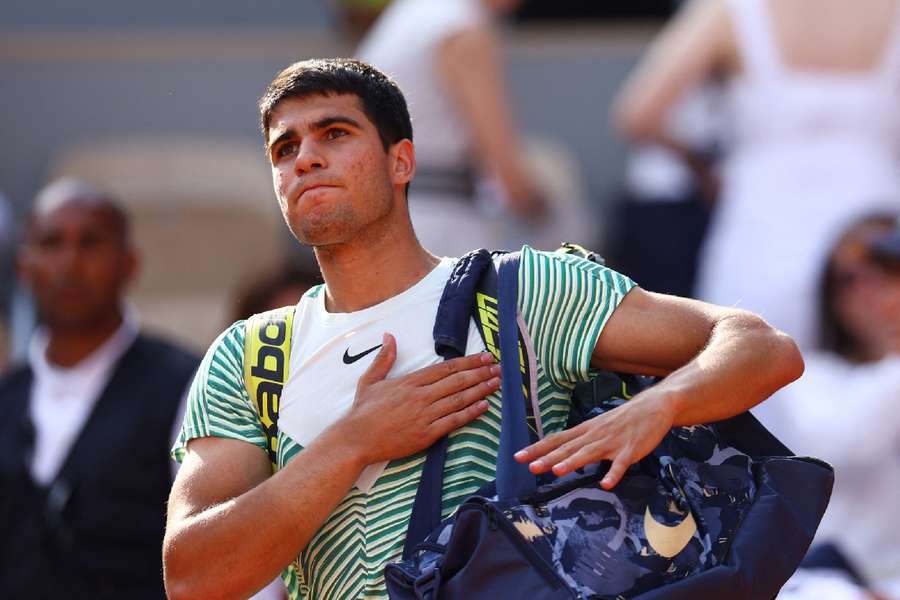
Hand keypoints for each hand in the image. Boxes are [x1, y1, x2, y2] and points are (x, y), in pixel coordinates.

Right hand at [338, 333, 499, 465]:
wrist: (356, 439)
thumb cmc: (362, 411)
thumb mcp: (370, 380)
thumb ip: (384, 358)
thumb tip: (389, 336)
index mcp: (410, 381)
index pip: (445, 368)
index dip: (467, 362)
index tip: (484, 356)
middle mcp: (420, 396)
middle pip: (457, 381)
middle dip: (480, 373)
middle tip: (499, 367)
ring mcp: (425, 415)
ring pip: (459, 399)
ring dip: (481, 390)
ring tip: (497, 383)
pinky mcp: (427, 434)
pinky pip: (454, 421)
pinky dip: (471, 413)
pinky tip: (485, 406)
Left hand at [514, 390, 675, 488]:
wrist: (653, 407)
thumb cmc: (624, 419)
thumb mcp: (598, 426)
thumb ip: (582, 441)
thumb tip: (562, 453)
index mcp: (586, 430)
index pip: (556, 439)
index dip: (537, 448)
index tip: (518, 456)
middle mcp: (595, 435)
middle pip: (568, 447)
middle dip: (548, 458)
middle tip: (531, 467)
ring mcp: (612, 442)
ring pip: (589, 453)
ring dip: (572, 462)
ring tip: (556, 471)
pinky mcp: (631, 450)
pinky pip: (621, 464)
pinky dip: (613, 473)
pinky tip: (606, 484)